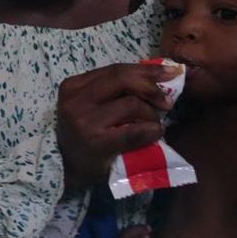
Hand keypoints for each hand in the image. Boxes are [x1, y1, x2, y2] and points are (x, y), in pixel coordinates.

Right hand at [56, 63, 175, 191]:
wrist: (68, 167)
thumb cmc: (84, 133)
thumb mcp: (89, 104)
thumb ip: (112, 89)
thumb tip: (154, 75)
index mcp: (73, 86)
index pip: (115, 69)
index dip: (145, 70)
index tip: (168, 73)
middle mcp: (76, 100)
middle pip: (122, 80)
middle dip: (151, 88)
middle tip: (166, 102)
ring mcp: (84, 121)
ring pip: (132, 103)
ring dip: (151, 114)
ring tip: (153, 124)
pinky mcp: (96, 142)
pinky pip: (135, 130)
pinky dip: (151, 130)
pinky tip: (154, 133)